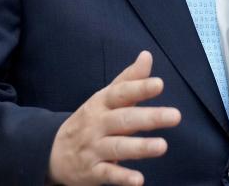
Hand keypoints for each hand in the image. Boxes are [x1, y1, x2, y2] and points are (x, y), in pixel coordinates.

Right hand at [47, 50, 180, 185]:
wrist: (52, 151)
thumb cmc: (91, 119)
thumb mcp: (105, 97)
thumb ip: (129, 79)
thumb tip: (147, 55)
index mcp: (102, 102)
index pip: (121, 93)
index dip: (140, 88)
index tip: (159, 84)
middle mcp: (97, 124)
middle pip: (124, 119)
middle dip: (149, 118)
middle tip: (176, 116)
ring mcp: (94, 148)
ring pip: (117, 147)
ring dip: (140, 147)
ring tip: (163, 146)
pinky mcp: (92, 172)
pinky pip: (108, 174)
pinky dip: (122, 178)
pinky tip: (139, 181)